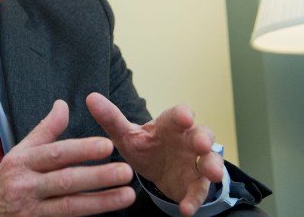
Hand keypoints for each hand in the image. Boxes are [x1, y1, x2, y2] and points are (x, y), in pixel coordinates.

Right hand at [0, 100, 135, 216]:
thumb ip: (44, 130)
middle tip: (127, 171)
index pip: (56, 153)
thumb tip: (63, 104)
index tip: (108, 145)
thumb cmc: (4, 179)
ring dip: (101, 201)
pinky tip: (106, 213)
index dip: (82, 149)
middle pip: (65, 181)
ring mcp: (29, 210)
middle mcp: (25, 185)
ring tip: (127, 195)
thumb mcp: (19, 152)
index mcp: (22, 161)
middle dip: (98, 177)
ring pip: (69, 206)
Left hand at [86, 92, 223, 215]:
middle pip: (201, 135)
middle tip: (203, 143)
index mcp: (170, 125)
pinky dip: (195, 200)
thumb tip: (91, 98)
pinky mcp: (195, 184)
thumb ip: (111, 118)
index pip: (179, 115)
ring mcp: (194, 162)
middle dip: (203, 138)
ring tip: (212, 173)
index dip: (183, 114)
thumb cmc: (145, 145)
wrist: (157, 170)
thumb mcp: (126, 134)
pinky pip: (198, 191)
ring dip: (212, 165)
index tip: (185, 116)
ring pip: (210, 160)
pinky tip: (186, 209)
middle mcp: (187, 140)